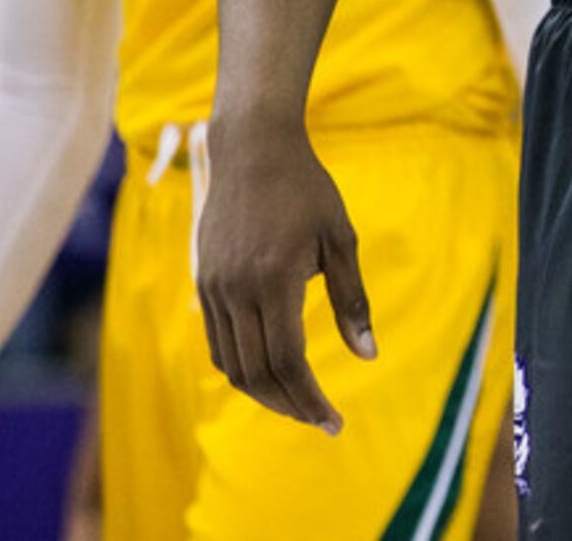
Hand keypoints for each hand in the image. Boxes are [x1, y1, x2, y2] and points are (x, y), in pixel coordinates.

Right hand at [194, 119, 374, 432]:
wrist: (253, 149)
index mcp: (273, 280)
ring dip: (264, 392)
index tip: (335, 422)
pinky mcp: (203, 281)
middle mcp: (235, 290)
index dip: (310, 399)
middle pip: (255, 373)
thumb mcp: (341, 240)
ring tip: (299, 402)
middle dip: (289, 405)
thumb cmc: (308, 190)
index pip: (287, 362)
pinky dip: (242, 366)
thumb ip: (352, 300)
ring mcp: (213, 287)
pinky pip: (218, 342)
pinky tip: (270, 370)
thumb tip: (368, 355)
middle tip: (320, 419)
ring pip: (231, 364)